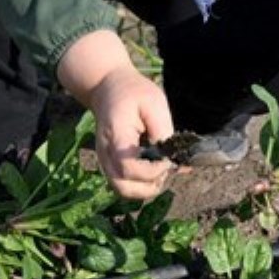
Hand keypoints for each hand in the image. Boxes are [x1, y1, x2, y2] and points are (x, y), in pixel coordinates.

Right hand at [86, 65, 175, 198]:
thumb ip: (163, 131)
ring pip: (123, 191)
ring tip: (160, 169)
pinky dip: (140, 184)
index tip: (168, 159)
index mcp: (116, 136)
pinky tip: (154, 168)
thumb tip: (173, 158)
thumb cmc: (133, 92)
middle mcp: (106, 153)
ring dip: (145, 188)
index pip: (129, 168)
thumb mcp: (154, 103)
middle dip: (150, 185)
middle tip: (165, 166)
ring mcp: (105, 161)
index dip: (153, 171)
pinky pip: (123, 184)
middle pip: (124, 188)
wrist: (108, 88)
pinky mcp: (109, 164)